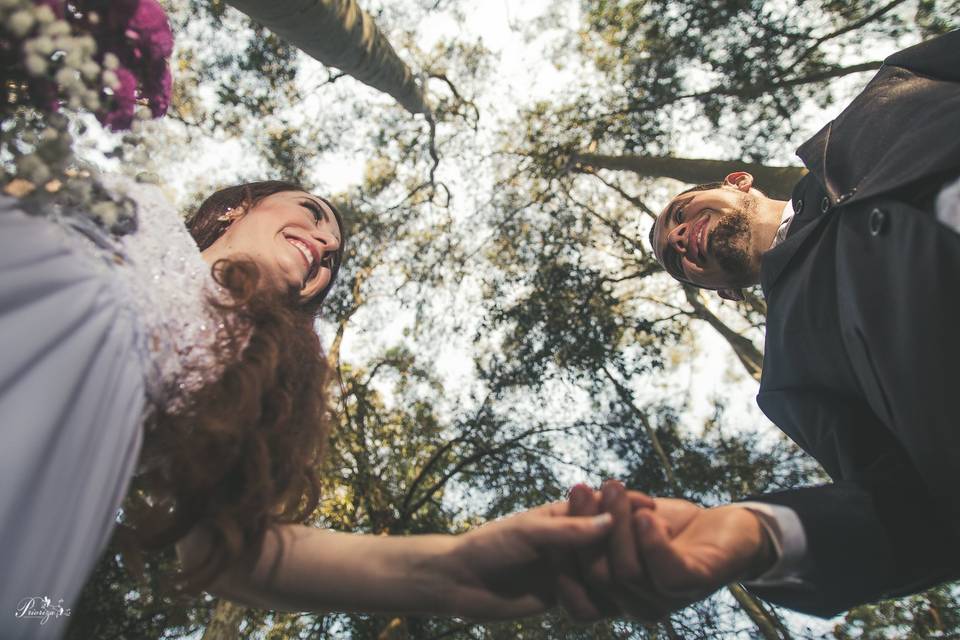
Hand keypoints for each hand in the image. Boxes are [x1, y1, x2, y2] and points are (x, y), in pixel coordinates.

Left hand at [442, 501, 616, 619]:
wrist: (461, 581)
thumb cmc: (489, 545)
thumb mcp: (528, 532)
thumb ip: (569, 529)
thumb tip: (610, 521)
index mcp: (567, 513)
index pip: (608, 507)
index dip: (629, 508)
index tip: (650, 509)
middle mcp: (576, 540)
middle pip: (617, 544)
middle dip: (623, 547)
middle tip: (627, 555)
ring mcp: (574, 569)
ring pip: (612, 577)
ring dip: (607, 579)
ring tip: (600, 581)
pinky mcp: (568, 596)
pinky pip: (596, 604)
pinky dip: (592, 603)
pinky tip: (577, 603)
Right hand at [559, 483, 774, 620]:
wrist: (730, 528)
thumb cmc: (671, 525)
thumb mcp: (626, 522)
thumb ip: (598, 524)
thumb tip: (566, 508)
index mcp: (620, 598)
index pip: (579, 597)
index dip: (561, 559)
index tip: (556, 512)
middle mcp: (641, 606)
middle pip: (599, 578)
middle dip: (585, 528)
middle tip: (582, 487)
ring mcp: (671, 599)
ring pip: (629, 572)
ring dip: (618, 524)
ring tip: (614, 487)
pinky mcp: (699, 583)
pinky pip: (668, 573)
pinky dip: (653, 542)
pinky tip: (647, 514)